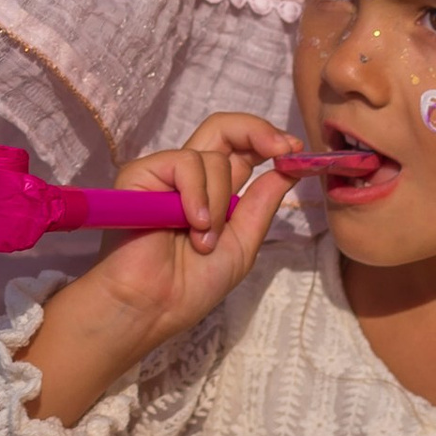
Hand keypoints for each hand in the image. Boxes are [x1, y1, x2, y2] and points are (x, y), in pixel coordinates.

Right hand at [24, 113, 300, 427]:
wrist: (152, 306)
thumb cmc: (190, 286)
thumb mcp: (242, 245)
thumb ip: (261, 205)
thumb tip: (287, 168)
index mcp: (214, 192)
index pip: (241, 149)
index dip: (268, 141)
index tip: (294, 150)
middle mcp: (190, 177)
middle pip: (223, 129)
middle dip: (259, 131)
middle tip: (282, 149)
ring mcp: (164, 174)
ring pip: (212, 158)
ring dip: (219, 201)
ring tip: (204, 240)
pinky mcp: (140, 174)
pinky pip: (184, 163)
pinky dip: (197, 195)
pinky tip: (192, 225)